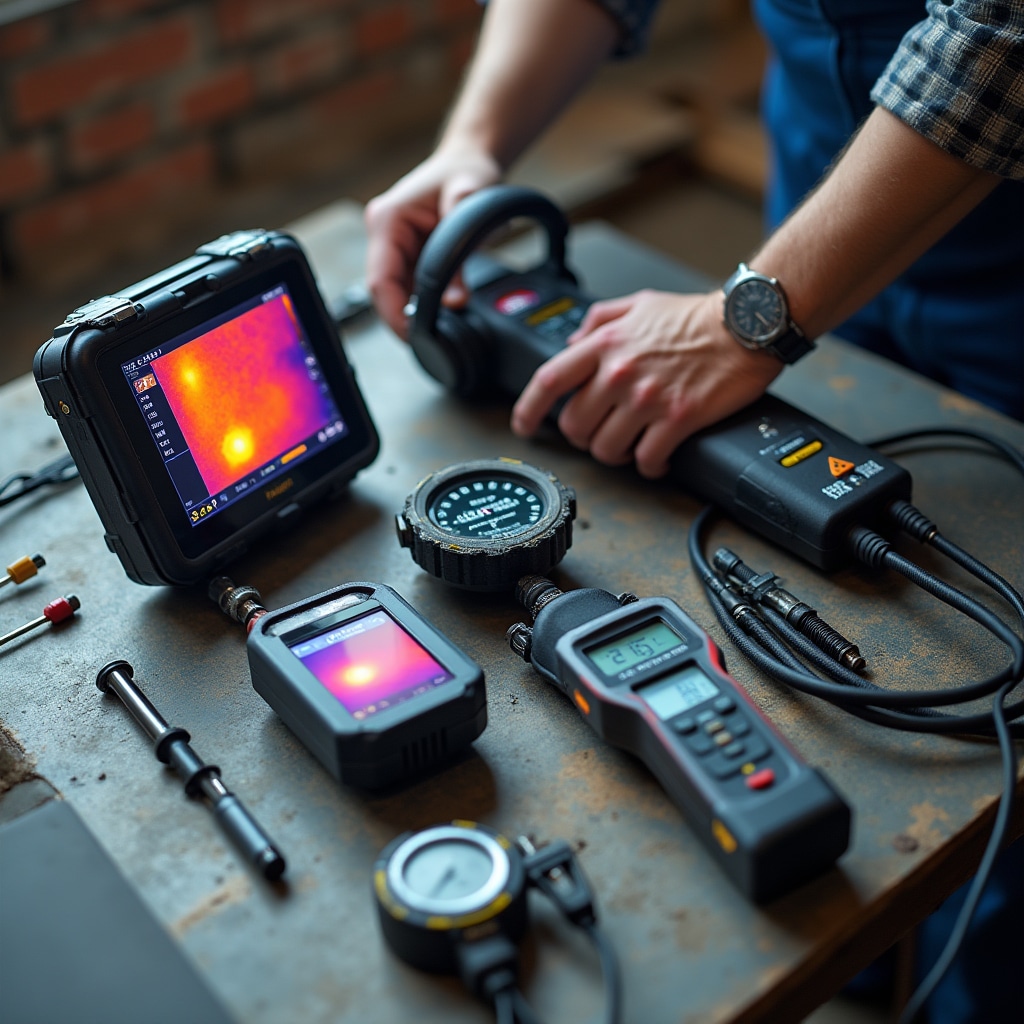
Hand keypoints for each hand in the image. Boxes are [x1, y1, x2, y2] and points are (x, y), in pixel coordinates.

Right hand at [364, 149, 501, 338]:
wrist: (469, 161)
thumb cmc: (467, 173)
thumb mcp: (469, 206)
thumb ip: (461, 253)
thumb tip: (455, 301)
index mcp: (388, 220)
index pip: (380, 279)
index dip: (394, 313)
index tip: (414, 336)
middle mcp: (383, 233)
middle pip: (383, 291)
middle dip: (403, 318)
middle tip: (429, 342)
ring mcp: (392, 244)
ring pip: (395, 292)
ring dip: (413, 313)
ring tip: (437, 333)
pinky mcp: (405, 253)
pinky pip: (408, 286)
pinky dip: (422, 303)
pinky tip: (439, 317)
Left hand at [511, 289, 782, 477]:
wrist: (746, 325)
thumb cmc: (696, 317)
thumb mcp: (639, 304)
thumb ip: (599, 320)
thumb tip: (572, 343)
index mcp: (605, 343)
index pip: (549, 380)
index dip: (528, 408)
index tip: (525, 425)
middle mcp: (620, 372)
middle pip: (575, 425)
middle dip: (583, 437)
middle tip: (600, 434)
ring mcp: (647, 398)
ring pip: (606, 449)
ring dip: (616, 454)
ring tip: (631, 446)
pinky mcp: (677, 419)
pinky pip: (647, 460)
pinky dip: (650, 466)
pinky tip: (658, 457)